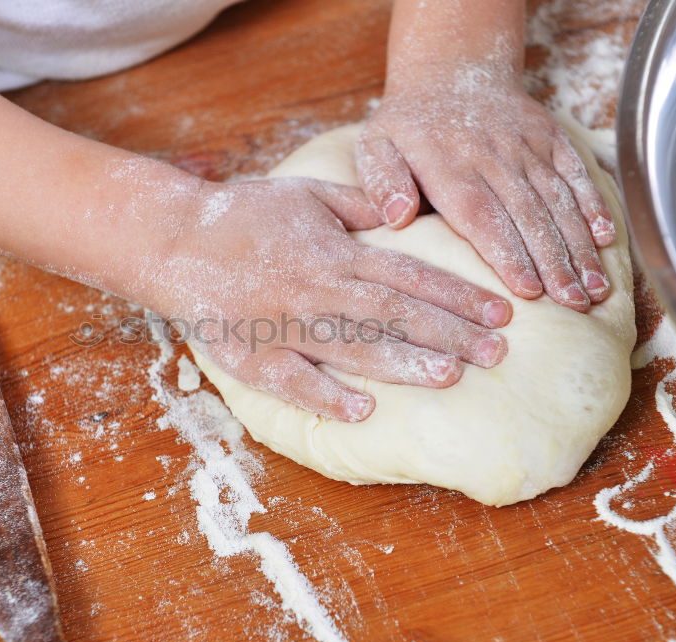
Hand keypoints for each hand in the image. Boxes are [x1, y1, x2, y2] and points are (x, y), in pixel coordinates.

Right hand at [147, 178, 512, 421]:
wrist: (174, 241)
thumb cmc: (242, 215)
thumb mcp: (305, 194)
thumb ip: (358, 206)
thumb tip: (405, 213)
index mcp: (334, 252)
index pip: (409, 275)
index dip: (457, 294)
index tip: (501, 310)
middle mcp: (317, 290)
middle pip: (394, 314)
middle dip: (450, 333)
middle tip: (498, 352)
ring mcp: (284, 325)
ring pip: (354, 348)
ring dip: (404, 364)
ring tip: (451, 377)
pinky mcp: (252, 356)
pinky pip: (292, 381)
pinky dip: (325, 397)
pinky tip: (362, 413)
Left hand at [357, 64, 615, 310]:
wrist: (450, 70)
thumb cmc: (408, 124)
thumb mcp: (375, 144)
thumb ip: (381, 181)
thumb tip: (397, 217)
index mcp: (448, 165)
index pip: (481, 216)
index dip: (507, 253)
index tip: (527, 290)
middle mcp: (492, 155)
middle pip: (528, 215)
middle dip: (554, 262)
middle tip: (572, 306)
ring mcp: (525, 145)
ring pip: (557, 199)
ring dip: (579, 245)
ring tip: (593, 289)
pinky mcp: (550, 137)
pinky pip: (576, 172)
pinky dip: (594, 204)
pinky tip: (607, 240)